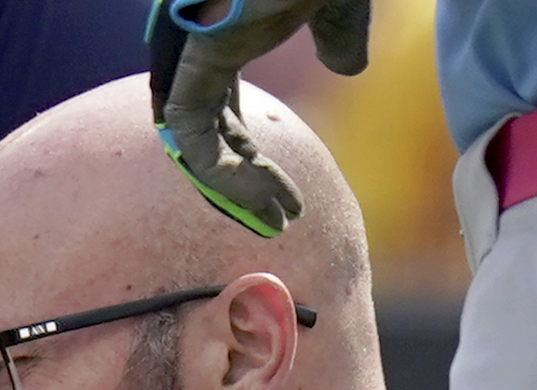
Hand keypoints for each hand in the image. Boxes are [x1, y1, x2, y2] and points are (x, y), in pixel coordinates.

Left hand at [149, 0, 368, 236]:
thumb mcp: (338, 3)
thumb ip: (338, 35)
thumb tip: (346, 67)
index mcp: (225, 29)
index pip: (219, 111)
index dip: (246, 159)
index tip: (284, 197)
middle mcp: (199, 40)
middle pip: (204, 130)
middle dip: (239, 183)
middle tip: (280, 221)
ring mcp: (192, 46)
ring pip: (192, 139)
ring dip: (232, 188)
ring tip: (279, 219)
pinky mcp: (196, 52)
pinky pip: (189, 130)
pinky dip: (219, 172)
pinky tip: (261, 196)